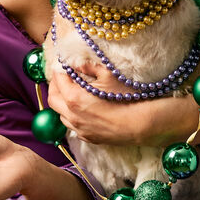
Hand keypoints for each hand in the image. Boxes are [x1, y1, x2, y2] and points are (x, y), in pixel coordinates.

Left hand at [45, 62, 192, 145]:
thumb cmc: (131, 98)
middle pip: (53, 99)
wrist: (146, 126)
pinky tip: (82, 107)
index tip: (64, 60)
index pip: (58, 80)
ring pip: (61, 114)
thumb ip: (90, 67)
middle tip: (63, 73)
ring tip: (71, 88)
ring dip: (62, 100)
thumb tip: (76, 62)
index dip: (59, 68)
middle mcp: (73, 117)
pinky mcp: (90, 138)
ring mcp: (81, 131)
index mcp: (75, 99)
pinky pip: (72, 125)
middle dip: (55, 84)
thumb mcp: (110, 76)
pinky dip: (71, 114)